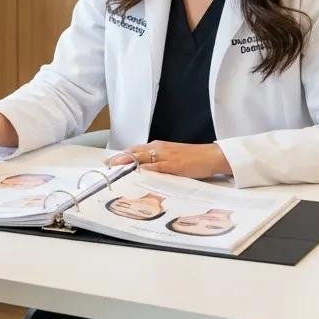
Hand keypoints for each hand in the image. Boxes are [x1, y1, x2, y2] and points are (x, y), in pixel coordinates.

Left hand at [108, 141, 231, 179]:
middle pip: (135, 152)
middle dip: (120, 159)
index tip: (109, 161)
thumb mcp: (171, 157)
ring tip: (115, 169)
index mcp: (157, 146)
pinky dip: (146, 169)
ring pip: (142, 158)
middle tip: (106, 165)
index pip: (135, 150)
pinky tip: (138, 172)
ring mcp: (166, 156)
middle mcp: (159, 148)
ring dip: (128, 163)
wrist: (211, 156)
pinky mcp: (174, 165)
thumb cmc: (192, 158)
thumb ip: (157, 162)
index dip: (121, 155)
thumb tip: (142, 170)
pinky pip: (157, 167)